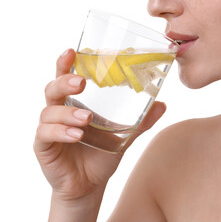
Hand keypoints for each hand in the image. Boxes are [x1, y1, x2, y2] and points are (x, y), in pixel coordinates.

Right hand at [34, 49, 165, 202]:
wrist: (89, 184)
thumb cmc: (102, 155)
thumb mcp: (123, 136)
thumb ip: (140, 122)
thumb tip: (162, 104)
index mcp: (75, 104)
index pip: (65, 79)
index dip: (65, 63)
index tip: (72, 51)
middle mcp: (59, 112)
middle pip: (52, 89)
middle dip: (64, 81)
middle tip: (81, 82)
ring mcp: (49, 129)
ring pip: (49, 112)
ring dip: (68, 112)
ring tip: (86, 118)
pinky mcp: (43, 146)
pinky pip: (45, 134)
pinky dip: (61, 132)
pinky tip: (77, 135)